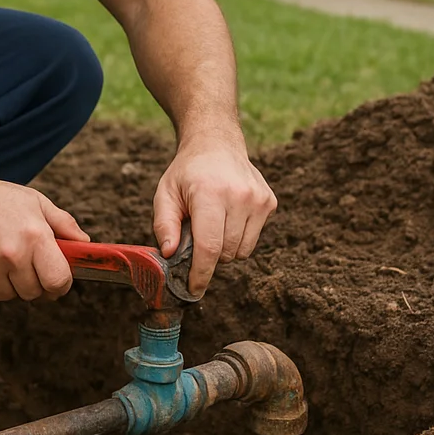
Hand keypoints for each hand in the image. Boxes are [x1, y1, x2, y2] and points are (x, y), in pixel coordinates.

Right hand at [0, 177, 88, 301]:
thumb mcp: (34, 202)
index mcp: (34, 236)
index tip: (55, 280)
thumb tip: (85, 244)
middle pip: (33, 293)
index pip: (58, 282)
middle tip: (21, 261)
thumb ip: (63, 224)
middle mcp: (11, 255)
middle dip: (32, 282)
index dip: (60, 285)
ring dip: (6, 283)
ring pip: (8, 296)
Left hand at [152, 142, 275, 296]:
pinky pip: (253, 239)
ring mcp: (258, 199)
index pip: (209, 247)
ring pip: (242, 251)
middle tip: (196, 236)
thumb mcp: (165, 193)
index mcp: (210, 193)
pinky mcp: (270, 202)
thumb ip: (164, 225)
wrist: (216, 144)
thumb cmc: (187, 173)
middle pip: (225, 253)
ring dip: (225, 248)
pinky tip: (228, 215)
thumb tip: (169, 254)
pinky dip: (238, 237)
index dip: (200, 274)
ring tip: (213, 223)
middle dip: (208, 256)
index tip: (192, 289)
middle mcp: (239, 196)